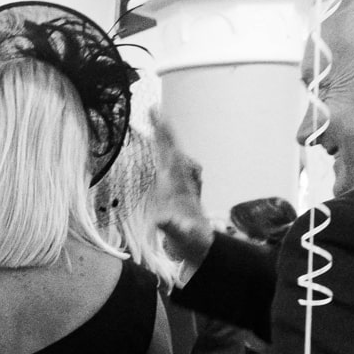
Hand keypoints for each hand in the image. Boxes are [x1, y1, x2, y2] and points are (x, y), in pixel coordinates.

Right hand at [141, 107, 214, 276]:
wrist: (201, 245)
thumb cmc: (189, 240)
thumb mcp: (182, 236)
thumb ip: (173, 227)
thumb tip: (162, 219)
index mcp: (179, 185)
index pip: (170, 155)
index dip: (163, 136)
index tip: (157, 117)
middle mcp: (182, 180)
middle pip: (171, 149)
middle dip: (162, 129)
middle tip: (153, 109)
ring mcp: (180, 182)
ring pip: (172, 153)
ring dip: (163, 137)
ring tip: (155, 120)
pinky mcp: (177, 186)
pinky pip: (168, 162)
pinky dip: (162, 150)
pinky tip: (158, 145)